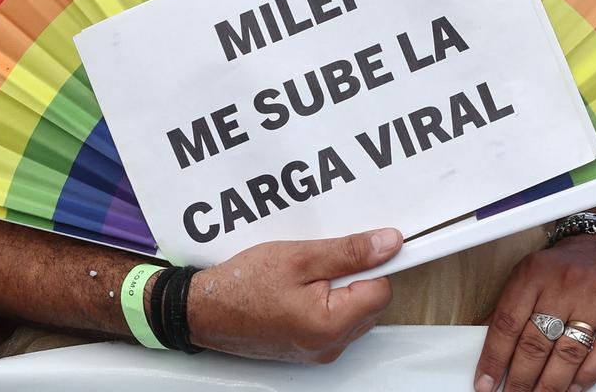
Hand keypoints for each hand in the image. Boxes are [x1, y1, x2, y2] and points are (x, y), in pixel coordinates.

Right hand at [188, 227, 400, 363]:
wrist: (206, 310)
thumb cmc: (244, 284)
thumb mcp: (299, 256)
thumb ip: (349, 252)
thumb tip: (388, 244)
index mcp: (330, 324)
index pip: (382, 289)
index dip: (374, 263)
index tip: (363, 246)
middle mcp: (330, 345)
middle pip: (372, 303)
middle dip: (356, 277)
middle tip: (322, 261)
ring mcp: (320, 351)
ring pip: (356, 313)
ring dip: (342, 290)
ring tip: (309, 275)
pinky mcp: (310, 349)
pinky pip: (337, 322)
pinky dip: (328, 302)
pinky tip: (304, 289)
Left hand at [473, 234, 595, 391]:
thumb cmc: (562, 268)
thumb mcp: (527, 277)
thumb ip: (509, 310)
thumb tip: (488, 350)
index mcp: (533, 274)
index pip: (508, 324)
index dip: (494, 359)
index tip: (486, 383)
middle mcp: (564, 284)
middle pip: (536, 343)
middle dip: (521, 379)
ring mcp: (595, 298)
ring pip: (568, 353)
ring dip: (551, 384)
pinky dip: (587, 376)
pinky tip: (573, 388)